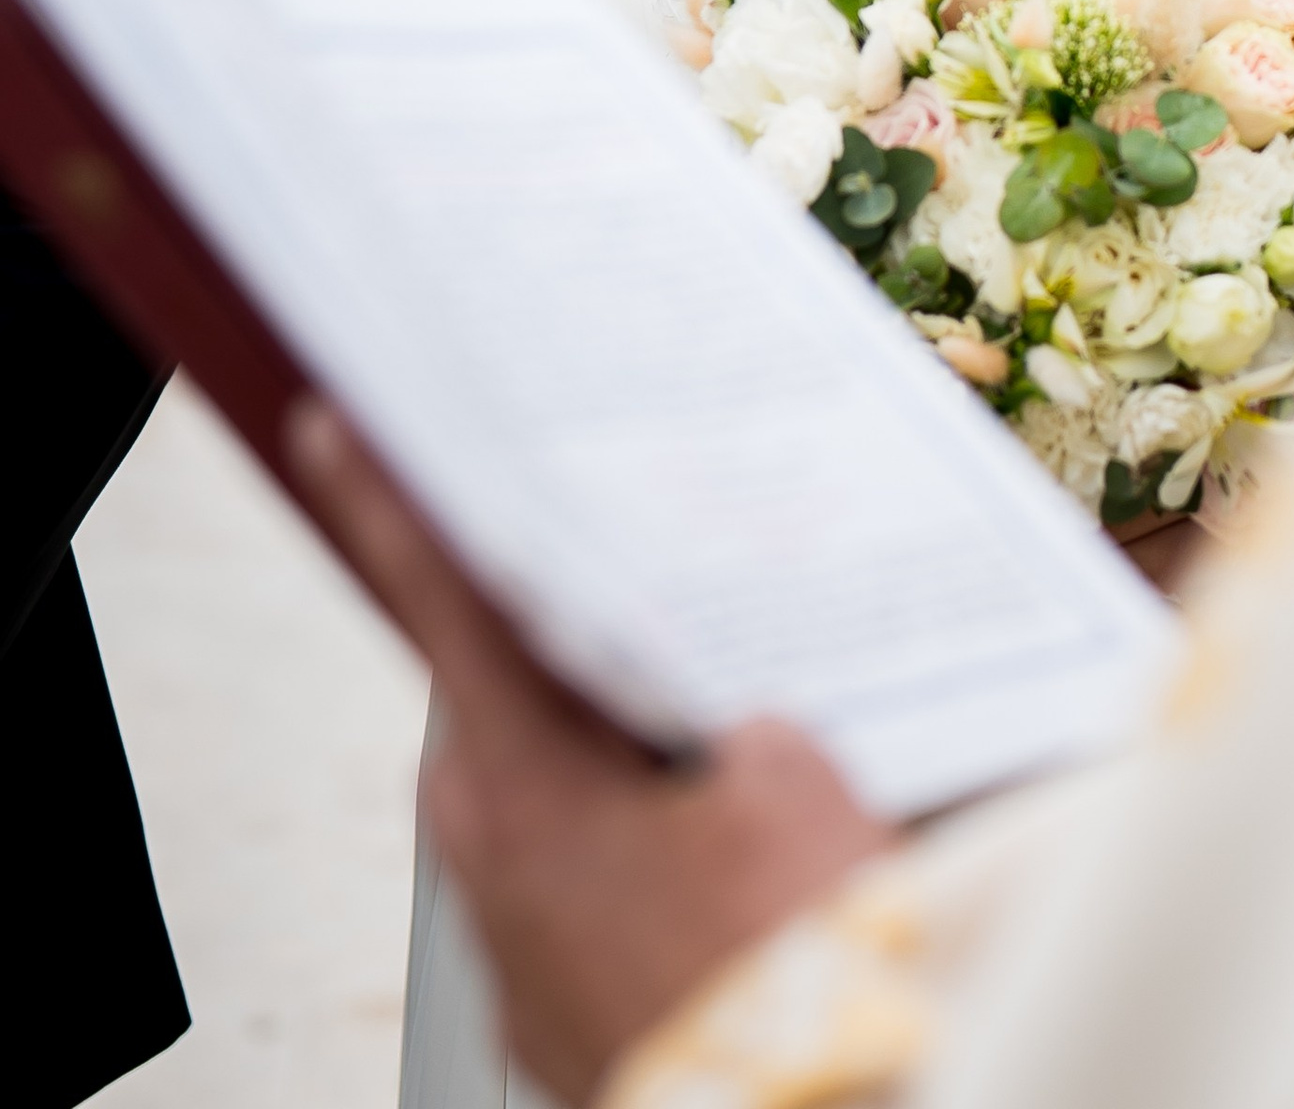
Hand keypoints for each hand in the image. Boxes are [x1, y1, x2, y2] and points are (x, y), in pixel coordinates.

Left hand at [286, 403, 885, 1107]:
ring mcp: (520, 957)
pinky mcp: (563, 1025)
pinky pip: (592, 901)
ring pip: (557, 806)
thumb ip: (747, 704)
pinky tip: (734, 869)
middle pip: (510, 698)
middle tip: (638, 582)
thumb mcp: (800, 779)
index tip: (337, 425)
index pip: (442, 594)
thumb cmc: (795, 966)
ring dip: (621, 768)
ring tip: (734, 748)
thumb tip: (739, 703)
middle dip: (568, 640)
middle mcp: (492, 862)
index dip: (391, 497)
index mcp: (524, 775)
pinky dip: (645, 867)